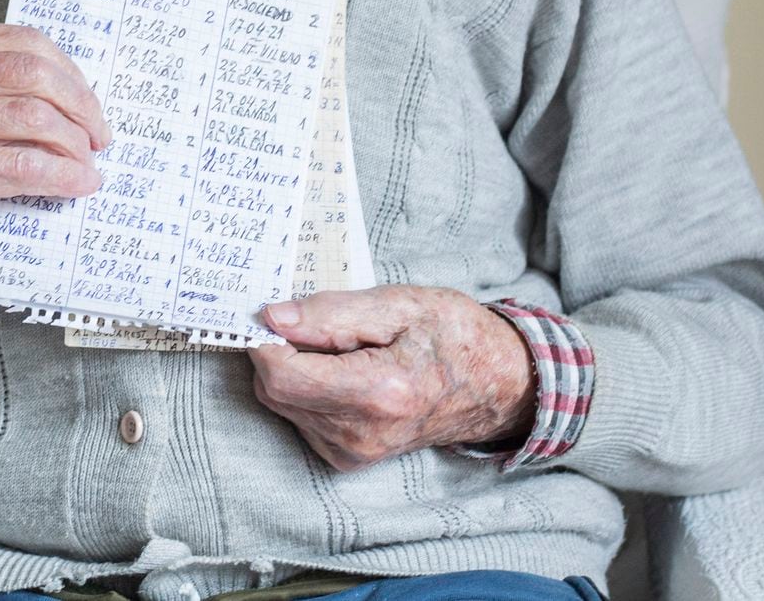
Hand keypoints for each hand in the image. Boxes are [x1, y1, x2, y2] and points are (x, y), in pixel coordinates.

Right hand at [0, 21, 108, 288]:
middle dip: (81, 106)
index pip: (25, 42)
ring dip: (75, 144)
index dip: (70, 73)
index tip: (90, 101)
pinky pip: (26, 165)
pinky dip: (64, 175)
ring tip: (89, 161)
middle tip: (99, 134)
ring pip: (36, 118)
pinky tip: (80, 183)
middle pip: (35, 75)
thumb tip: (78, 88)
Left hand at [248, 286, 535, 471]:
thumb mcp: (399, 305)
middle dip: (279, 350)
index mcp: (377, 393)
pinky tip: (341, 371)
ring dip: (293, 369)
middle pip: (274, 390)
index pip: (282, 375)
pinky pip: (299, 417)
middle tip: (315, 322)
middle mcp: (360, 433)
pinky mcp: (348, 458)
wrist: (497, 386)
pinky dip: (306, 389)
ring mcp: (354, 452)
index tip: (279, 311)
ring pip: (281, 404)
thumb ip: (331, 313)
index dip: (266, 338)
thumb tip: (272, 317)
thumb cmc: (454, 336)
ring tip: (339, 347)